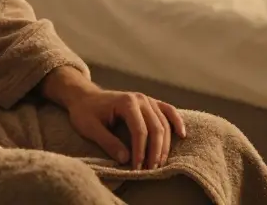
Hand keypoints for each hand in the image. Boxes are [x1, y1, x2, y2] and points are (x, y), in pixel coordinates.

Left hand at [66, 88, 186, 170]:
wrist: (84, 96)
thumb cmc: (85, 112)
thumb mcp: (90, 128)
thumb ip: (107, 142)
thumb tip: (126, 159)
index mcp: (126, 102)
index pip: (140, 130)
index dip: (141, 151)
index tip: (137, 168)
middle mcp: (140, 99)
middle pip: (156, 128)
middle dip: (155, 151)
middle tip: (151, 170)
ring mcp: (147, 99)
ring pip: (164, 123)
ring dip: (164, 145)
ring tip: (159, 163)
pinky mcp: (150, 103)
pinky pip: (168, 111)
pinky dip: (176, 122)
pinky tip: (182, 135)